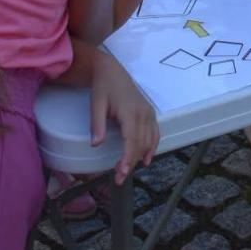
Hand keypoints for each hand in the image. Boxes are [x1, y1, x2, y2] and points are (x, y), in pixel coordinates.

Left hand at [88, 48, 157, 184]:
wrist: (113, 71)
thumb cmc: (103, 87)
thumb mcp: (96, 103)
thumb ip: (97, 124)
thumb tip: (95, 144)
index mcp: (130, 112)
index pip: (132, 140)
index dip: (128, 158)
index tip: (121, 173)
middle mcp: (143, 113)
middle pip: (141, 144)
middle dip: (131, 163)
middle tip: (119, 178)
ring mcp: (148, 113)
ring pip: (150, 140)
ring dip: (140, 157)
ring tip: (127, 171)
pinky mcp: (149, 113)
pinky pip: (155, 133)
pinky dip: (152, 147)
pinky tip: (146, 159)